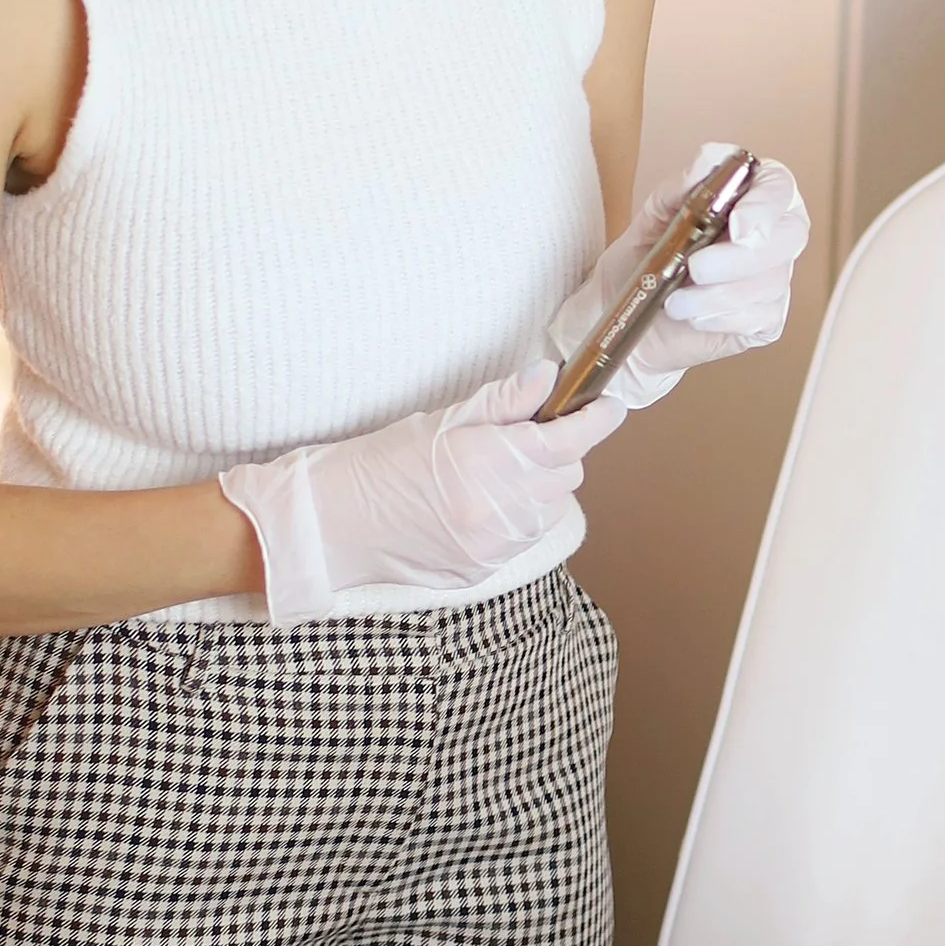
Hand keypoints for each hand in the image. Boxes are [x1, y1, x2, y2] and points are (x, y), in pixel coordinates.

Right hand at [221, 364, 624, 624]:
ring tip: (496, 474)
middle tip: (527, 436)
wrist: (338, 524)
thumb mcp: (443, 421)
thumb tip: (548, 377)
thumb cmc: (382, 464)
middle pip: (569, 475)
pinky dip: (518, 516)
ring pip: (552, 509)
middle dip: (559, 452)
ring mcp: (496, 544)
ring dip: (541, 487)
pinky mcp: (487, 568)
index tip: (606, 404)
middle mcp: (501, 508)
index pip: (570, 439)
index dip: (596, 419)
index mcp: (490, 461)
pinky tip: (482, 504)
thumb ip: (503, 402)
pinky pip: (526, 536)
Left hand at [551, 146, 811, 412]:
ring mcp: (774, 277)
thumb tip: (706, 160)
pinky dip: (723, 318)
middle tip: (697, 268)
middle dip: (742, 256)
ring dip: (718, 294)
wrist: (626, 313)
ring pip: (772, 282)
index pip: (778, 186)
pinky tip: (695, 318)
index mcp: (748, 197)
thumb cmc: (642, 258)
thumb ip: (680, 186)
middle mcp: (770, 233)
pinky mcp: (767, 318)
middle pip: (790, 235)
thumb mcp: (651, 217)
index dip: (764, 204)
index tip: (736, 223)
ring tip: (675, 301)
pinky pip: (763, 317)